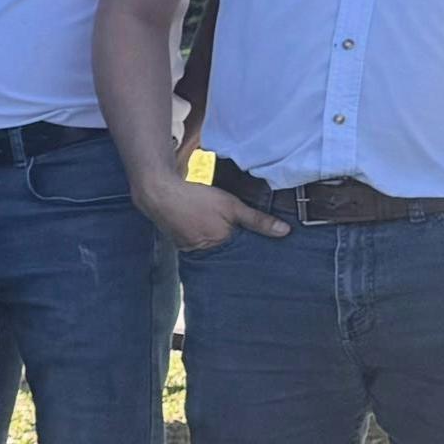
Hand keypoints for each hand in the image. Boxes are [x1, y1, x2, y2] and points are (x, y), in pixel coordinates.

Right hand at [139, 172, 287, 253]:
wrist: (158, 192)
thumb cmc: (197, 197)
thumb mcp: (231, 205)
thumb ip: (257, 220)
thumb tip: (285, 232)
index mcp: (220, 243)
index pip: (240, 248)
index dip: (247, 241)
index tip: (253, 238)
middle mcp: (204, 251)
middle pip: (224, 249)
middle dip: (230, 243)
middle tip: (232, 230)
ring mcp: (188, 248)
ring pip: (209, 247)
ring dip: (213, 239)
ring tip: (214, 228)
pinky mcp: (178, 243)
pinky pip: (195, 243)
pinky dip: (199, 236)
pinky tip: (199, 226)